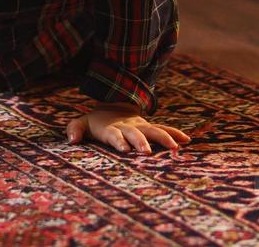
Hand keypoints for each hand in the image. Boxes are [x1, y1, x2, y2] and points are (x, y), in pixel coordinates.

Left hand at [65, 102, 191, 153]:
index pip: (114, 134)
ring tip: (174, 147)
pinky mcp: (149, 127)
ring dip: (163, 138)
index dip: (119, 141)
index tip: (125, 149)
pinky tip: (186, 140)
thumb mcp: (80, 122)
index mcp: (110, 127)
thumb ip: (74, 129)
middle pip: (136, 133)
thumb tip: (71, 139)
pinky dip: (175, 133)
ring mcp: (140, 126)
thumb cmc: (95, 122)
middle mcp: (127, 126)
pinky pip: (164, 129)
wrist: (112, 106)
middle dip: (141, 142)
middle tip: (147, 152)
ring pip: (153, 130)